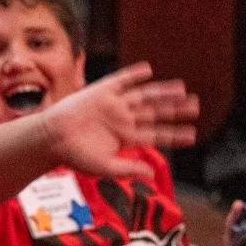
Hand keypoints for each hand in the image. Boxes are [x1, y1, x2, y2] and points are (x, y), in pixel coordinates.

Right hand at [37, 62, 198, 181]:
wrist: (50, 139)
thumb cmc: (74, 156)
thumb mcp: (104, 167)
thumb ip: (128, 169)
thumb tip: (150, 174)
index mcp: (125, 137)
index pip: (156, 135)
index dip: (174, 135)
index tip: (192, 135)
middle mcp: (123, 119)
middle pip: (155, 112)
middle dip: (175, 110)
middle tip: (195, 106)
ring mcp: (113, 104)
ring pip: (144, 95)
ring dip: (162, 92)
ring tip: (181, 89)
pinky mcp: (100, 91)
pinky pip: (121, 81)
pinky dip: (133, 75)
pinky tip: (147, 70)